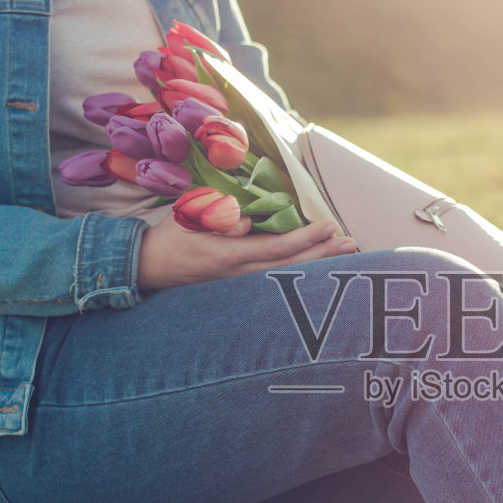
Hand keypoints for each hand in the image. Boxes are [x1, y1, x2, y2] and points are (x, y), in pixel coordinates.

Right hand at [137, 217, 356, 289]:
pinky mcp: (240, 285)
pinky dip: (301, 270)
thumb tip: (246, 220)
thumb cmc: (171, 236)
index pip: (275, 248)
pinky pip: (278, 278)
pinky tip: (319, 263)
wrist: (150, 266)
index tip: (329, 225)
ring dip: (318, 263)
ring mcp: (241, 284)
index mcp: (228, 256)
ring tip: (345, 251)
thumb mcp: (187, 219)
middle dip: (323, 254)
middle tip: (351, 241)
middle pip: (290, 266)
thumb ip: (216, 217)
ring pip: (287, 275)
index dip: (305, 239)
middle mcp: (239, 274)